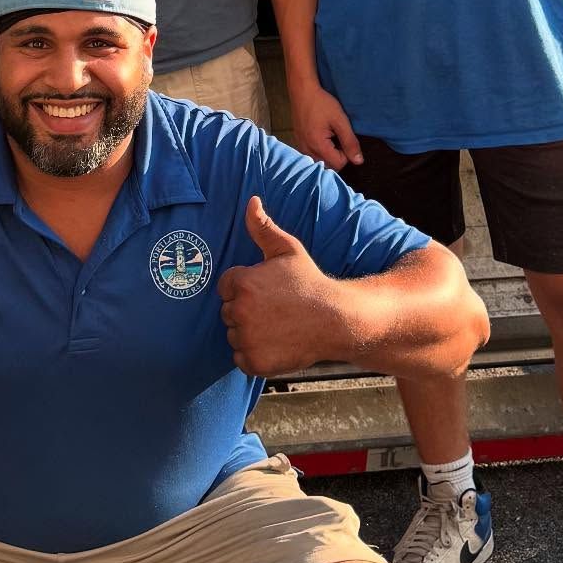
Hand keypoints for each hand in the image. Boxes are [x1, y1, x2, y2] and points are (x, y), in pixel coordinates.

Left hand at [218, 197, 346, 374]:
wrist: (336, 319)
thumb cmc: (310, 282)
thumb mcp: (287, 249)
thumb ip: (262, 227)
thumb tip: (251, 201)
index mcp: (242, 282)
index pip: (226, 287)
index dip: (245, 288)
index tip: (266, 292)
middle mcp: (240, 311)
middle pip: (228, 311)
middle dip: (245, 310)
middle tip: (274, 309)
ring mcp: (247, 338)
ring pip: (234, 335)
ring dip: (248, 333)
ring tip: (276, 326)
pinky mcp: (255, 361)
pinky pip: (240, 358)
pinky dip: (253, 355)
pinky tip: (274, 344)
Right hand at [288, 80, 360, 169]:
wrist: (302, 91)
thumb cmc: (321, 103)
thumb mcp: (340, 120)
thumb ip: (350, 142)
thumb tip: (359, 161)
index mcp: (317, 145)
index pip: (338, 164)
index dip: (346, 154)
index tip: (344, 138)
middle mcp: (306, 149)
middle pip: (328, 166)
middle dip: (337, 156)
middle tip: (337, 137)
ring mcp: (301, 146)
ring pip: (320, 162)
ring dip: (328, 154)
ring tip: (329, 136)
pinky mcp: (298, 142)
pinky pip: (312, 155)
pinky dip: (319, 150)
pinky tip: (321, 135)